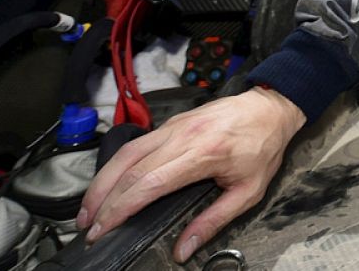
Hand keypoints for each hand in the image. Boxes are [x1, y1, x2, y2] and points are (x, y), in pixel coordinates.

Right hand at [79, 87, 306, 262]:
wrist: (270, 108)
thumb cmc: (262, 148)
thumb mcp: (248, 191)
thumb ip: (213, 221)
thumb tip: (184, 249)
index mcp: (202, 154)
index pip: (149, 184)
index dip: (120, 209)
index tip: (103, 229)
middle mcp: (182, 137)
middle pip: (129, 170)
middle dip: (103, 201)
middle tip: (88, 227)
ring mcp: (173, 127)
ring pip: (126, 153)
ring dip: (102, 182)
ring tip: (88, 209)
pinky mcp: (170, 123)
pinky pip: (136, 144)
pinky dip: (116, 165)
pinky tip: (108, 183)